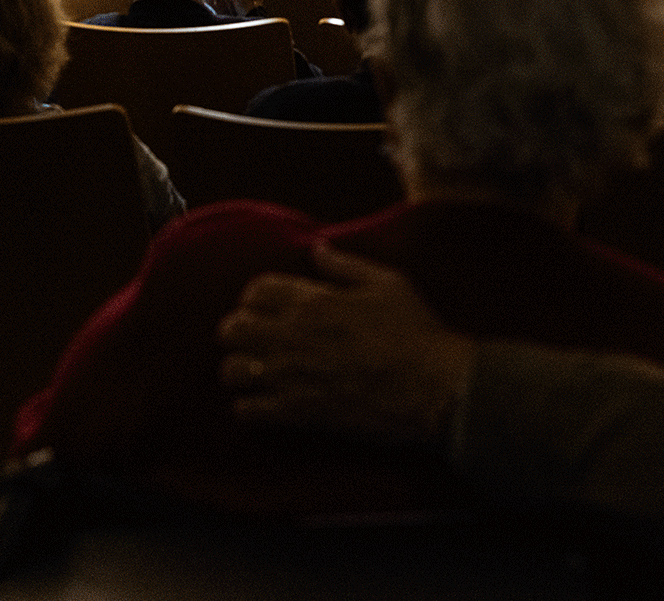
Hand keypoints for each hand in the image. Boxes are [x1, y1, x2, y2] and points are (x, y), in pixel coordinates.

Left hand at [217, 244, 476, 443]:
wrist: (432, 388)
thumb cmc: (415, 332)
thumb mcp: (388, 283)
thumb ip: (345, 264)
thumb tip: (317, 250)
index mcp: (313, 301)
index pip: (255, 290)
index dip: (255, 297)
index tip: (265, 306)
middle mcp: (293, 336)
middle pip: (232, 328)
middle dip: (237, 330)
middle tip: (252, 338)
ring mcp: (292, 377)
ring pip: (231, 370)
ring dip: (238, 368)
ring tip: (252, 371)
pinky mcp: (297, 413)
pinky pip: (247, 410)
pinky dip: (248, 405)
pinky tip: (263, 402)